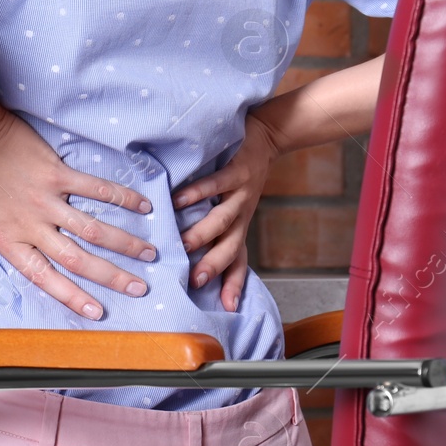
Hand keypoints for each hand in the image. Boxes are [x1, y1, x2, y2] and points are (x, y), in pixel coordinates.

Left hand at [0, 108, 156, 320]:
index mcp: (9, 241)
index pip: (44, 277)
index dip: (72, 296)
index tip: (97, 312)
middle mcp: (32, 225)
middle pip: (78, 258)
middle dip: (112, 277)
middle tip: (139, 288)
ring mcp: (48, 198)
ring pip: (94, 228)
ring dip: (125, 242)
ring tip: (150, 253)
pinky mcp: (58, 172)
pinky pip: (96, 188)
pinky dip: (122, 197)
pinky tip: (144, 206)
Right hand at [171, 112, 282, 311]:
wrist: (267, 136)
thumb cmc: (239, 173)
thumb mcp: (229, 204)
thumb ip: (209, 225)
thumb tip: (178, 248)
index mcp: (239, 226)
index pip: (237, 262)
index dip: (233, 285)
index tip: (225, 309)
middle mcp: (241, 215)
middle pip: (230, 248)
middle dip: (214, 266)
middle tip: (193, 282)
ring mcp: (240, 194)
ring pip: (222, 220)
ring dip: (203, 233)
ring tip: (182, 244)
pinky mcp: (237, 171)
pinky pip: (216, 185)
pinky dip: (197, 193)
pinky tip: (178, 200)